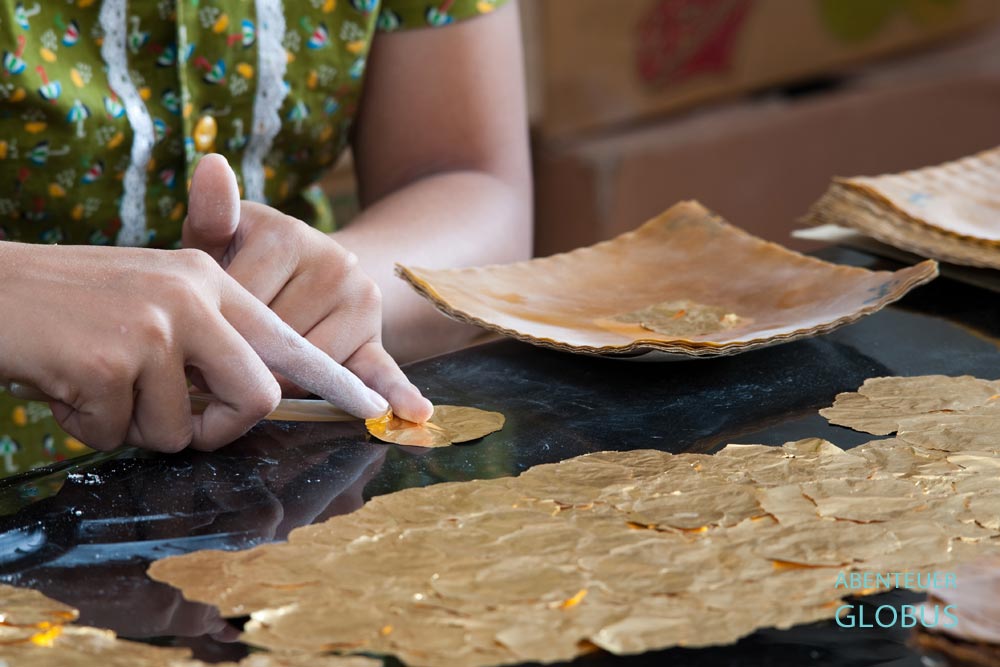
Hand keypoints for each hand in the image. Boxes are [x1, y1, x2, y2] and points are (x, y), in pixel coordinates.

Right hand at [0, 241, 388, 452]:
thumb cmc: (69, 305)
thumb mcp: (150, 297)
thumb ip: (206, 340)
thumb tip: (251, 399)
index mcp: (208, 280)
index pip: (288, 341)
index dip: (336, 379)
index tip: (375, 407)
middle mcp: (192, 297)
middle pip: (258, 396)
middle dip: (220, 428)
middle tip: (176, 421)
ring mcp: (153, 326)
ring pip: (181, 429)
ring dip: (134, 426)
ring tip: (94, 381)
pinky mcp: (110, 360)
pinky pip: (118, 433)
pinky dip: (88, 425)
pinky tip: (62, 383)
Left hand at [183, 154, 432, 422]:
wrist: (313, 274)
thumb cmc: (250, 262)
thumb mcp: (225, 236)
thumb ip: (212, 211)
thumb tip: (210, 163)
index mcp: (288, 234)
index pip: (240, 305)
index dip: (216, 329)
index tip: (207, 330)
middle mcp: (335, 262)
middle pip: (274, 338)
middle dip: (249, 355)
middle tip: (236, 351)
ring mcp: (360, 302)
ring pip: (310, 365)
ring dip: (283, 377)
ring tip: (270, 361)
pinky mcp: (376, 338)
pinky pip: (384, 370)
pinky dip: (399, 394)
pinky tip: (416, 413)